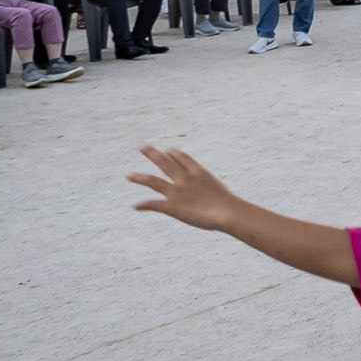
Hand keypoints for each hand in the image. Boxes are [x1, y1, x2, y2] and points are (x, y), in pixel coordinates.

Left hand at [129, 145, 245, 232]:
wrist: (227, 212)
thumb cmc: (232, 207)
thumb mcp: (224, 195)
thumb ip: (217, 196)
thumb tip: (230, 206)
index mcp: (200, 173)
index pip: (183, 158)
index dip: (174, 154)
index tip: (168, 150)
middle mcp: (185, 179)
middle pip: (165, 163)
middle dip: (153, 155)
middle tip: (142, 147)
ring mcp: (177, 192)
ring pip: (153, 181)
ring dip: (140, 177)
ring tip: (129, 175)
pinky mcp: (171, 206)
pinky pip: (153, 204)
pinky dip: (144, 205)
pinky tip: (136, 206)